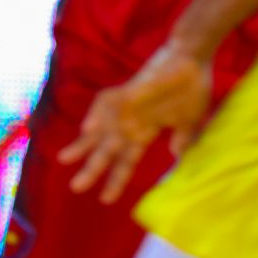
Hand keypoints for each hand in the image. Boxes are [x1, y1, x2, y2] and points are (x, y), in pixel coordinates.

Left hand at [59, 40, 213, 204]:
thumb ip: (183, 138)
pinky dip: (96, 113)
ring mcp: (128, 106)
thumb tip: (177, 155)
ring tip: (63, 159)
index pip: (126, 160)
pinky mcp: (129, 91)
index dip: (116, 179)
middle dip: (92, 169)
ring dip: (83, 144)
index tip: (106, 199)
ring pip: (99, 128)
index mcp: (145, 131)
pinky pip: (108, 102)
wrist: (194, 59)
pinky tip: (86, 128)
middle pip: (107, 149)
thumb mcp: (190, 121)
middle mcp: (131, 122)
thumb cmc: (192, 88)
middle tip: (75, 187)